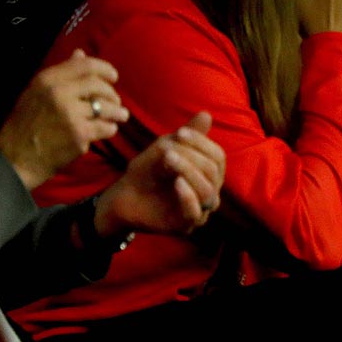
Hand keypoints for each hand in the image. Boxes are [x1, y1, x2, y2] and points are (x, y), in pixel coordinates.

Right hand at [0, 49, 128, 189]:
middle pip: (99, 85)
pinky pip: (105, 127)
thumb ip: (61, 74)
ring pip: (106, 107)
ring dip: (118, 111)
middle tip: (116, 101)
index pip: (85, 66)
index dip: (105, 69)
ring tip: (121, 115)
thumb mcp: (35, 93)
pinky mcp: (79, 134)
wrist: (14, 160)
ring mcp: (71, 114)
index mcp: (47, 80)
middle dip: (112, 93)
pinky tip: (108, 129)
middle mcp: (60, 93)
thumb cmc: (23, 127)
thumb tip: (80, 54)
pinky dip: (110, 128)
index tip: (113, 76)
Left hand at [93, 112, 224, 237]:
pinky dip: (188, 196)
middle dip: (192, 156)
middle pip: (214, 172)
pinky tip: (177, 183)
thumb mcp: (166, 147)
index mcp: (210, 174)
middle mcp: (210, 193)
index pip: (218, 156)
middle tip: (167, 150)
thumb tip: (206, 115)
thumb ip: (188, 135)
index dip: (202, 143)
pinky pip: (195, 213)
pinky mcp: (185, 226)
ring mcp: (199, 211)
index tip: (180, 132)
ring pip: (208, 191)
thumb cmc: (148, 171)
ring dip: (189, 171)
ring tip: (168, 160)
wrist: (123, 195)